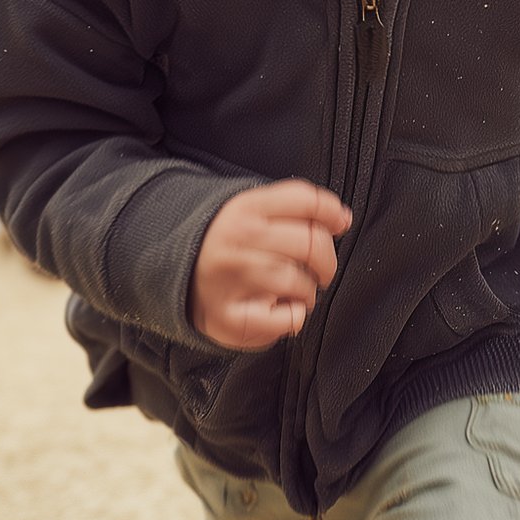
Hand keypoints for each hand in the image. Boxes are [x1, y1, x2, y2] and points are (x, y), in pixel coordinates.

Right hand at [190, 180, 351, 349]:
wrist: (177, 278)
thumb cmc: (228, 247)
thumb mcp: (251, 213)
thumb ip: (295, 208)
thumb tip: (342, 218)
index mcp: (245, 208)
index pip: (305, 200)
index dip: (332, 212)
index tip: (340, 224)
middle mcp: (237, 240)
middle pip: (311, 243)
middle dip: (327, 261)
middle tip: (320, 270)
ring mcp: (232, 280)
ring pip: (300, 282)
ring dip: (308, 290)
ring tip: (296, 291)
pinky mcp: (230, 318)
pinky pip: (285, 319)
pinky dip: (294, 316)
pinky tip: (279, 308)